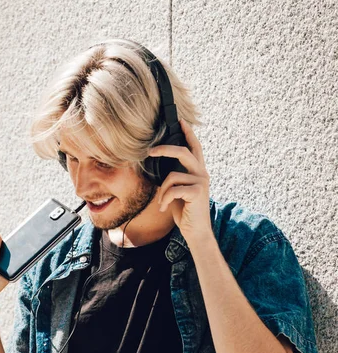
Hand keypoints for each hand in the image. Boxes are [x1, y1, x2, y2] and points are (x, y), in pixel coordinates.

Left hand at [148, 118, 212, 243]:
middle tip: (150, 151)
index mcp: (198, 171)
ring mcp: (201, 182)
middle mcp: (202, 173)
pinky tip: (164, 208)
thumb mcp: (178, 190)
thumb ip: (175, 177)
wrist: (196, 231)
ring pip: (172, 176)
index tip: (181, 120)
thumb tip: (160, 166)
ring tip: (162, 203)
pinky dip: (165, 200)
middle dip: (165, 149)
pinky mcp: (198, 192)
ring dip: (162, 191)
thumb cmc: (185, 211)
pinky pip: (173, 189)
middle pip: (183, 152)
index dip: (188, 133)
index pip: (195, 147)